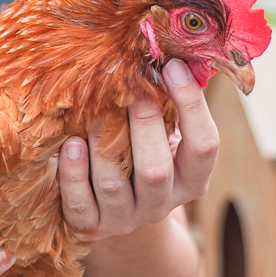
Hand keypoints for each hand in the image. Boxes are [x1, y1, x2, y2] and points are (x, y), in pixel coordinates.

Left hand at [59, 58, 218, 238]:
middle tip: (129, 85)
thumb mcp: (166, 133)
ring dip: (101, 146)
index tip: (172, 66)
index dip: (192, 105)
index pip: (205, 146)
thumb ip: (171, 103)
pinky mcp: (91, 227)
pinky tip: (70, 145)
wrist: (112, 207)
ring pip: (114, 186)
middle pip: (156, 170)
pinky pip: (80, 205)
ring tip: (92, 112)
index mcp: (192, 179)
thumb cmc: (141, 152)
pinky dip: (74, 174)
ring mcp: (125, 219)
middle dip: (143, 124)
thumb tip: (173, 49)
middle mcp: (161, 203)